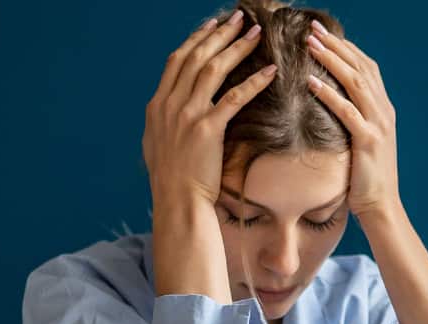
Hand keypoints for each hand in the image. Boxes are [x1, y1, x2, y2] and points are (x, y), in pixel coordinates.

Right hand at [143, 11, 277, 209]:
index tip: (212, 25)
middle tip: (240, 18)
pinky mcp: (208, 129)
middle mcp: (170, 105)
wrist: (177, 202)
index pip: (177, 60)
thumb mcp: (157, 143)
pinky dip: (253, 81)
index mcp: (157, 105)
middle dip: (220, 34)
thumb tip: (169, 106)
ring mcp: (187, 115)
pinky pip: (234, 97)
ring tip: (256, 33)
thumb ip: (164, 120)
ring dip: (236, 47)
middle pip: (195, 57)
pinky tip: (270, 70)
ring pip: (213, 69)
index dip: (196, 39)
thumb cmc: (172, 179)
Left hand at [304, 19, 400, 219]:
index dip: (346, 48)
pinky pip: (347, 111)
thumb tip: (331, 102)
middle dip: (336, 45)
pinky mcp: (368, 141)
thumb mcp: (363, 141)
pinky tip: (310, 82)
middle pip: (360, 67)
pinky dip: (328, 94)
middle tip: (313, 29)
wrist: (381, 206)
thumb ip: (354, 118)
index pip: (367, 67)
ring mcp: (378, 124)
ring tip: (310, 45)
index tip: (325, 33)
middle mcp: (384, 111)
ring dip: (331, 60)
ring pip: (355, 82)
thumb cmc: (366, 177)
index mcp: (383, 108)